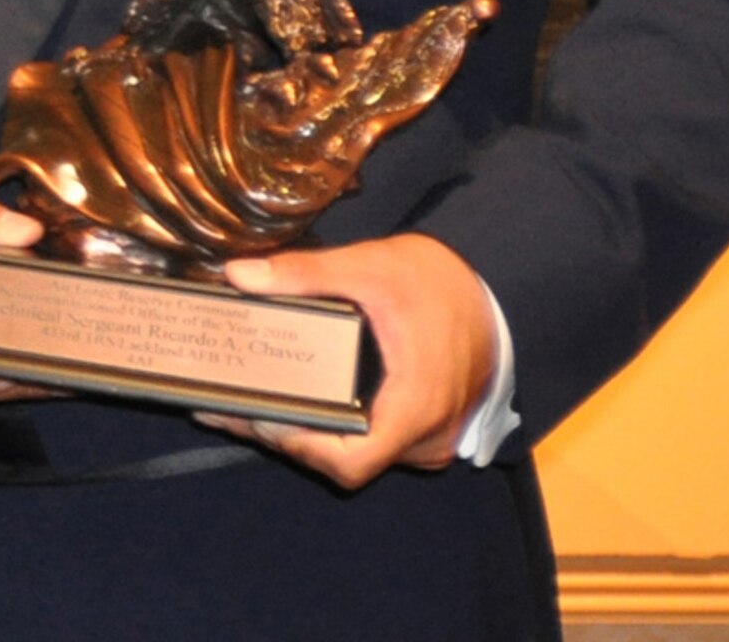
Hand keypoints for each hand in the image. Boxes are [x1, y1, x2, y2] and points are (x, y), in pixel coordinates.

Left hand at [196, 233, 495, 489]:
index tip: (263, 419)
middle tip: (234, 409)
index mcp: (417, 406)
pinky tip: (298, 402)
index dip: (303, 447)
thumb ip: (305, 273)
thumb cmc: (438, 280)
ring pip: (359, 455)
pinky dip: (335, 428)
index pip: (353, 462)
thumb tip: (239, 276)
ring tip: (253, 405)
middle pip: (347, 461)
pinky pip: (374, 443)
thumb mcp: (369, 267)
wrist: (494, 286)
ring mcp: (427, 441)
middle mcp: (425, 438)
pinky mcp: (424, 431)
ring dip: (308, 434)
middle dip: (288, 437)